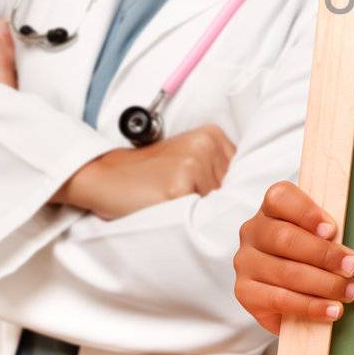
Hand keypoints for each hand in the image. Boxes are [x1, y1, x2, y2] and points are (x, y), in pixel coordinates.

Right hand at [53, 125, 235, 219]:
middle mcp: (206, 144)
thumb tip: (249, 198)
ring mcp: (194, 163)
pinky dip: (187, 219)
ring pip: (218, 204)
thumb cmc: (148, 176)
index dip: (228, 194)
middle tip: (183, 199)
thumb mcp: (187, 161)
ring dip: (200, 213)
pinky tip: (166, 207)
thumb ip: (217, 172)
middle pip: (233, 190)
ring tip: (173, 202)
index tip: (205, 197)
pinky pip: (198, 214)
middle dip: (214, 203)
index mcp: (212, 135)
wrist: (104, 177)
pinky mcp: (179, 185)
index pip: (244, 174)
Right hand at [234, 181, 353, 331]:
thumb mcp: (317, 236)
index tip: (332, 230)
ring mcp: (245, 262)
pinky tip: (331, 309)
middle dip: (324, 254)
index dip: (307, 212)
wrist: (285, 292)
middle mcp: (253, 232)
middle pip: (285, 238)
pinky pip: (280, 299)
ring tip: (349, 291)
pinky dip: (310, 306)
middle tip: (352, 266)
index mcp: (271, 208)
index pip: (280, 198)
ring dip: (324, 284)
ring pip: (285, 271)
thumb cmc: (309, 256)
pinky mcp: (245, 292)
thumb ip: (327, 235)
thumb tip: (348, 254)